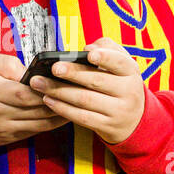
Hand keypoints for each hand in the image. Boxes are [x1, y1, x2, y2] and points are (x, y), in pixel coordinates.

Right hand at [0, 51, 67, 147]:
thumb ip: (6, 62)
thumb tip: (29, 72)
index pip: (22, 93)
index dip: (43, 89)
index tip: (60, 82)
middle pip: (34, 109)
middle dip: (57, 101)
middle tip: (77, 92)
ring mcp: (1, 128)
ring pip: (37, 124)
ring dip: (59, 115)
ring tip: (76, 104)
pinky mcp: (6, 138)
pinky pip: (33, 132)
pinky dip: (50, 125)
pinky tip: (63, 115)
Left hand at [28, 38, 145, 143]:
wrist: (134, 120)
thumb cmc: (121, 85)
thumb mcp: (122, 66)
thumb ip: (108, 49)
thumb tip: (88, 47)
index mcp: (131, 73)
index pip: (120, 62)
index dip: (105, 57)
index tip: (87, 53)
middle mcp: (128, 92)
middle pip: (97, 81)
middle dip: (72, 73)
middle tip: (53, 68)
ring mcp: (118, 111)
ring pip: (85, 100)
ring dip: (59, 91)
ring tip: (40, 83)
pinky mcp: (106, 126)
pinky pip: (81, 117)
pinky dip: (62, 108)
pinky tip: (48, 100)